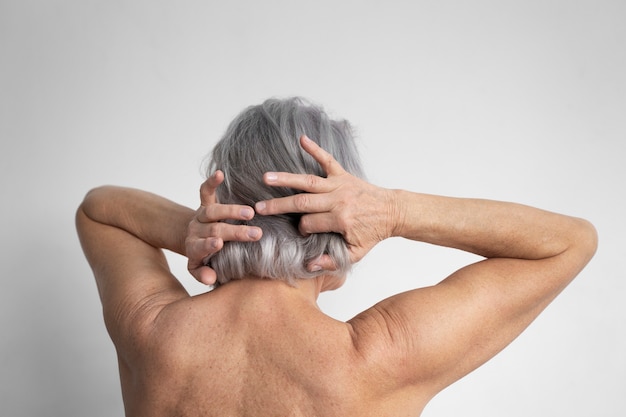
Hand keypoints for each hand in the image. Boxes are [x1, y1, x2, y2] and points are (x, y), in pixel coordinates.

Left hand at [186, 170, 261, 284]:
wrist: (194, 240)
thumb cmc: (204, 258)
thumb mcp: (200, 270)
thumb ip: (204, 275)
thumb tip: (211, 279)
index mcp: (193, 249)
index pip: (199, 247)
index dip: (208, 245)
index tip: (219, 243)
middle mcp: (195, 231)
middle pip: (214, 229)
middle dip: (234, 232)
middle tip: (256, 234)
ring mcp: (200, 216)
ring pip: (212, 211)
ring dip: (231, 210)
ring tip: (250, 212)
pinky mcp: (205, 204)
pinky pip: (205, 191)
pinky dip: (212, 182)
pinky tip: (220, 173)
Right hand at [254, 136, 395, 269]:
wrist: (392, 212)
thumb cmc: (372, 232)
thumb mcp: (355, 253)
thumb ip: (332, 261)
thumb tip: (309, 265)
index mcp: (341, 220)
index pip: (310, 224)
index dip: (302, 229)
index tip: (301, 231)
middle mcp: (338, 201)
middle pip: (302, 202)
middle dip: (279, 205)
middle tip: (258, 208)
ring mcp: (339, 185)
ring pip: (308, 181)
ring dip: (286, 179)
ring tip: (266, 177)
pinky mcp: (343, 174)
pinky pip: (327, 160)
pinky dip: (315, 149)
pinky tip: (301, 139)